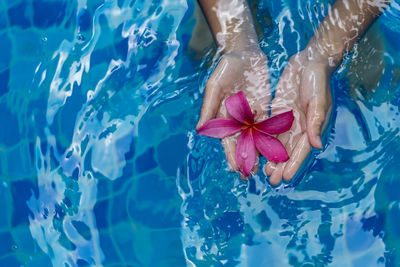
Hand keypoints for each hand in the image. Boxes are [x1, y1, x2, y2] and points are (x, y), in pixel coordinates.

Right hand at [196, 47, 270, 177]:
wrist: (244, 52)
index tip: (234, 167)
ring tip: (261, 170)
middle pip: (240, 142)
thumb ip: (209, 107)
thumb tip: (200, 128)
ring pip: (253, 138)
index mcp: (222, 115)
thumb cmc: (226, 67)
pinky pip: (266, 127)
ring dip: (256, 154)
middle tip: (248, 176)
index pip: (227, 138)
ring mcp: (250, 115)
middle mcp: (236, 118)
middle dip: (244, 159)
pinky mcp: (263, 109)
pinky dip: (268, 139)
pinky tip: (273, 151)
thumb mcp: (215, 86)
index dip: (230, 153)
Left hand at [265, 50, 331, 184]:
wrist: (309, 61)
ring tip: (264, 171)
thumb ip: (316, 121)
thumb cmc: (318, 79)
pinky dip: (265, 141)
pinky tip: (257, 150)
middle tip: (271, 180)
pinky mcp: (279, 113)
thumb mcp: (318, 99)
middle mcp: (300, 127)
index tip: (286, 177)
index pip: (301, 150)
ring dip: (272, 158)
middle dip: (281, 166)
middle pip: (289, 151)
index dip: (294, 164)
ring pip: (279, 144)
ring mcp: (288, 121)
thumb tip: (316, 145)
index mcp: (312, 126)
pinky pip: (270, 130)